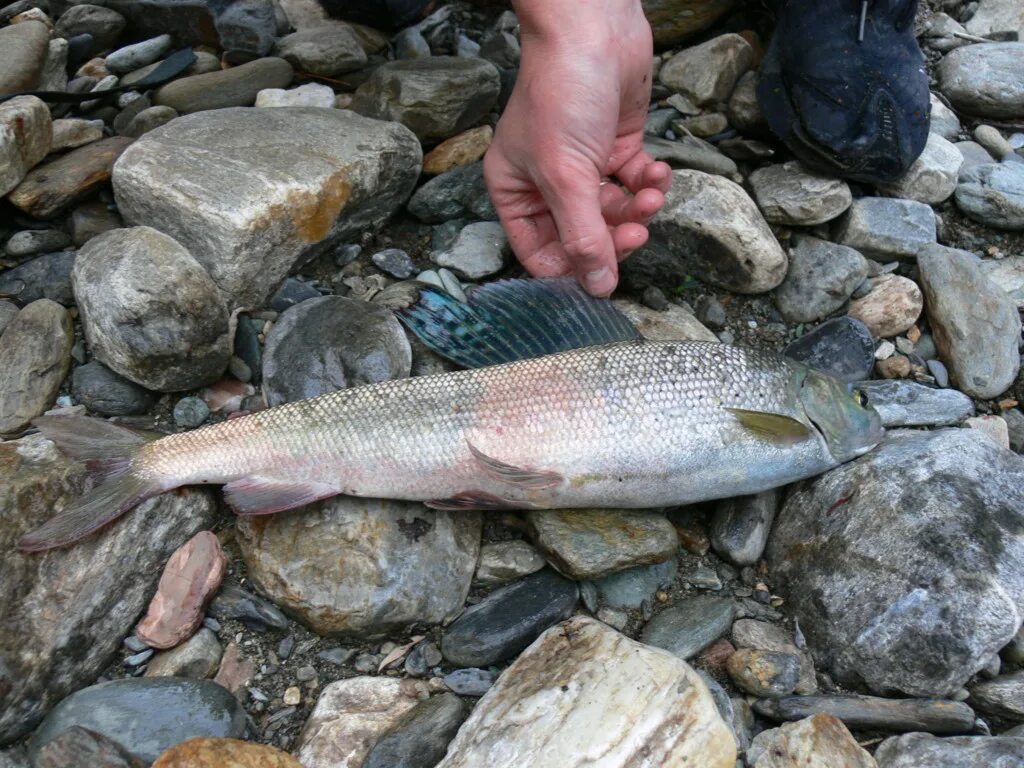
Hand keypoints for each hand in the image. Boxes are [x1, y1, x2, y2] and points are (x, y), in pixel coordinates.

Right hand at [484, 0, 671, 295]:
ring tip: (651, 195)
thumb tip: (596, 288)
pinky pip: (635, 185)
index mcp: (516, 193)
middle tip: (636, 232)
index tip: (604, 269)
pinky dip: (650, 183)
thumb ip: (583, 237)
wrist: (594, 29)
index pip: (542, 254)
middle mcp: (547, 185)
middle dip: (614, 236)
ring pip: (614, 213)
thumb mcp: (566, 176)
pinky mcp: (616, 149)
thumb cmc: (562, 94)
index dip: (573, 267)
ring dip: (638, 210)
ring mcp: (583, 167)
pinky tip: (658, 171)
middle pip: (584, 237)